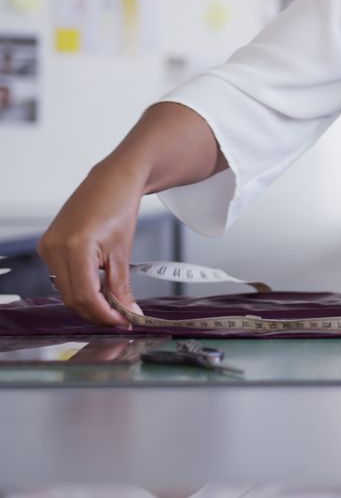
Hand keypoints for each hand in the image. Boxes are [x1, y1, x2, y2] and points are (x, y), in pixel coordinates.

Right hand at [37, 161, 143, 327]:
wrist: (111, 182)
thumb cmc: (119, 208)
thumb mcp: (123, 251)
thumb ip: (122, 287)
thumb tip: (129, 314)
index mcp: (74, 247)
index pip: (86, 295)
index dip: (105, 314)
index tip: (124, 322)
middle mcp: (54, 248)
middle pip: (72, 297)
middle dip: (97, 312)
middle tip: (122, 319)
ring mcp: (47, 246)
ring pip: (66, 290)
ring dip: (89, 302)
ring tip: (114, 306)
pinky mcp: (48, 245)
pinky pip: (62, 276)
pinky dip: (80, 287)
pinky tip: (99, 290)